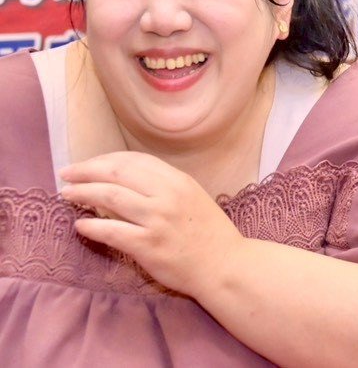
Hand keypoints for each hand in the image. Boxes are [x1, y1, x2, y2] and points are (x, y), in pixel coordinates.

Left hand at [59, 151, 245, 298]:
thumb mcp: (191, 198)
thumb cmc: (207, 233)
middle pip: (117, 173)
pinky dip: (91, 227)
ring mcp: (158, 220)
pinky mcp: (148, 245)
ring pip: (110, 197)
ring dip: (83, 193)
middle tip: (66, 174)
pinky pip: (111, 231)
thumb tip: (123, 182)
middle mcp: (168, 195)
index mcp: (179, 180)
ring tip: (67, 194)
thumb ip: (162, 187)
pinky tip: (80, 226)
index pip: (135, 160)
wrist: (224, 265)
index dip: (105, 159)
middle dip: (86, 170)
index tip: (87, 164)